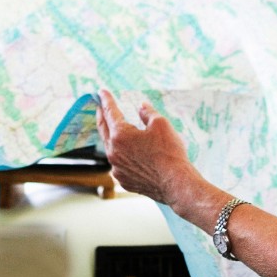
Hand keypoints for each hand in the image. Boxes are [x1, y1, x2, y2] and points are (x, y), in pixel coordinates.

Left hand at [96, 89, 204, 207]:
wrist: (176, 184)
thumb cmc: (169, 153)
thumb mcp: (161, 124)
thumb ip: (147, 112)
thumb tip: (141, 106)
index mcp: (120, 135)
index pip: (110, 112)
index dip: (106, 100)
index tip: (101, 92)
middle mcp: (113, 152)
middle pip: (103, 130)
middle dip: (102, 116)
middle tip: (100, 107)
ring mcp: (117, 168)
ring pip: (111, 148)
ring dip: (112, 138)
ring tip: (116, 130)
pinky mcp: (123, 180)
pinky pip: (119, 164)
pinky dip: (121, 155)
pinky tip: (129, 154)